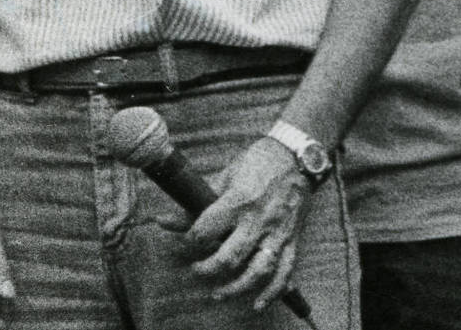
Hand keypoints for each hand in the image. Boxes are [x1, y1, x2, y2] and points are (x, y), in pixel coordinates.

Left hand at [182, 133, 309, 311]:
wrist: (298, 157)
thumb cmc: (258, 162)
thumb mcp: (226, 175)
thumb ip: (197, 201)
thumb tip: (162, 220)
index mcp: (238, 200)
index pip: (205, 231)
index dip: (188, 243)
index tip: (184, 246)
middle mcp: (258, 220)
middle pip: (229, 258)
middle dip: (207, 270)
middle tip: (196, 270)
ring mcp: (277, 233)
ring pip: (257, 271)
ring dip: (235, 288)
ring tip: (218, 293)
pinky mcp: (292, 240)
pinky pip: (284, 272)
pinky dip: (272, 292)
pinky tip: (257, 303)